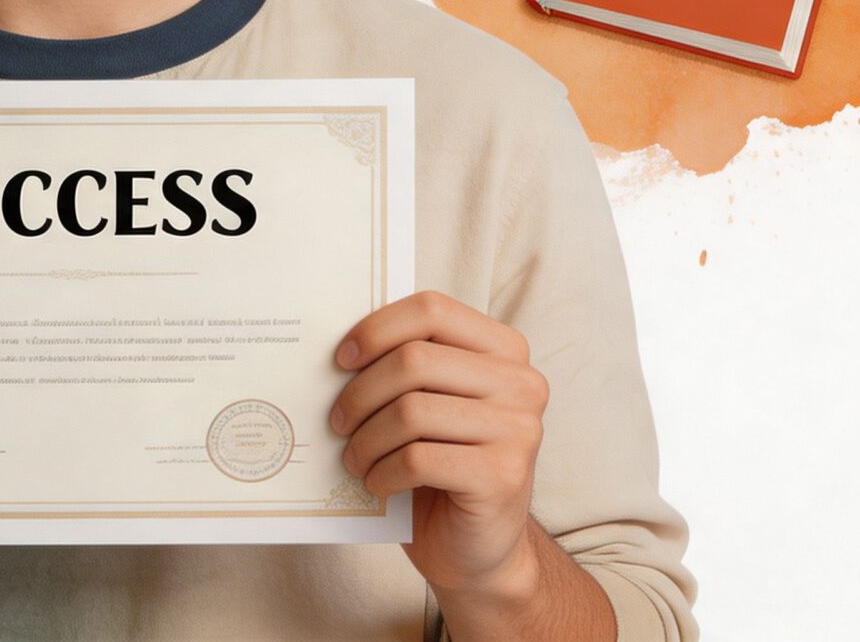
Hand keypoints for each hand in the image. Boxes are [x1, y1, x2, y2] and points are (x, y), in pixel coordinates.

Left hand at [330, 290, 548, 604]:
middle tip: (337, 421)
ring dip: (366, 440)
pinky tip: (378, 484)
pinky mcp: (503, 476)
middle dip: (360, 393)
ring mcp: (519, 430)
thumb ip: (407, 368)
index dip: (377, 328)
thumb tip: (341, 346)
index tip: (341, 359)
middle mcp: (521, 383)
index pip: (432, 309)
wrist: (479, 550)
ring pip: (410, 411)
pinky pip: (418, 459)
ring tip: (355, 459)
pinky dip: (384, 473)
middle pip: (414, 360)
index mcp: (504, 350)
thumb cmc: (443, 467)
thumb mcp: (430, 405)